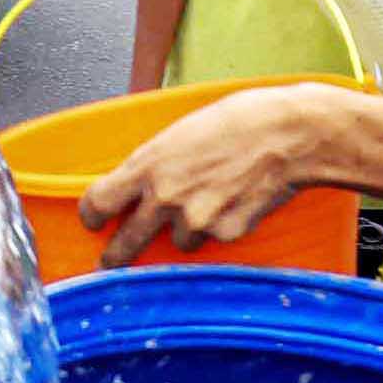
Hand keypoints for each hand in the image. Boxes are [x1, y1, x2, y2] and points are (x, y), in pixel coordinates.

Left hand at [79, 82, 338, 269]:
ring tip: (210, 201)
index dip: (93, 215)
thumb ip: (156, 162)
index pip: (99, 202)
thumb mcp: (181, 133)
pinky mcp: (226, 233)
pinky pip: (213, 240)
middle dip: (115, 255)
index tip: (95, 221)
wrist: (289, 134)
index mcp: (148, 164)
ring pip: (177, 242)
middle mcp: (165, 196)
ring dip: (186, 230)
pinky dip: (220, 227)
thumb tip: (138, 185)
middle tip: (111, 261)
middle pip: (124, 243)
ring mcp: (196, 219)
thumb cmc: (238, 121)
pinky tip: (236, 201)